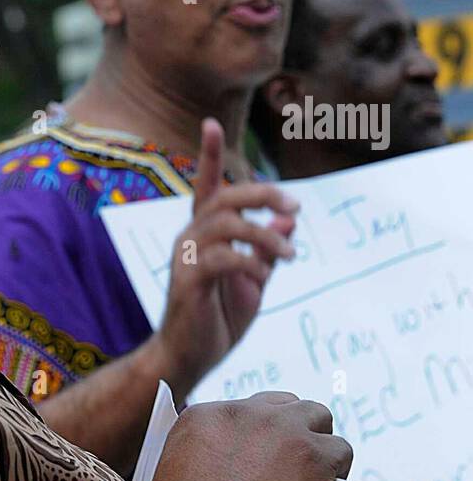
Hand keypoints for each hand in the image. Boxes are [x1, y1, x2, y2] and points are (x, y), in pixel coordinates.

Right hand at [145, 391, 352, 480]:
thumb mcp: (181, 472)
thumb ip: (211, 450)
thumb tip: (235, 457)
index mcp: (205, 418)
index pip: (247, 408)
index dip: (262, 433)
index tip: (266, 452)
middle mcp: (244, 415)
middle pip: (284, 404)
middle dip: (292, 428)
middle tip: (292, 462)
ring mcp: (280, 430)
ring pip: (316, 416)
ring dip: (315, 442)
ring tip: (312, 473)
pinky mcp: (312, 456)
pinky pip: (340, 450)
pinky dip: (337, 470)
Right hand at [151, 118, 298, 396]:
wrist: (189, 359)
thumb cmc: (217, 318)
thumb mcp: (252, 280)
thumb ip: (267, 249)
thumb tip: (289, 220)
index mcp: (203, 232)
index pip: (206, 185)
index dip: (208, 153)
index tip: (210, 121)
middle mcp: (190, 236)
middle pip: (224, 197)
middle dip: (261, 194)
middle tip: (294, 206)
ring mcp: (185, 257)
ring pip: (224, 223)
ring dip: (263, 234)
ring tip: (290, 254)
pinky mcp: (187, 280)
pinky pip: (221, 257)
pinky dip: (249, 261)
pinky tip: (264, 275)